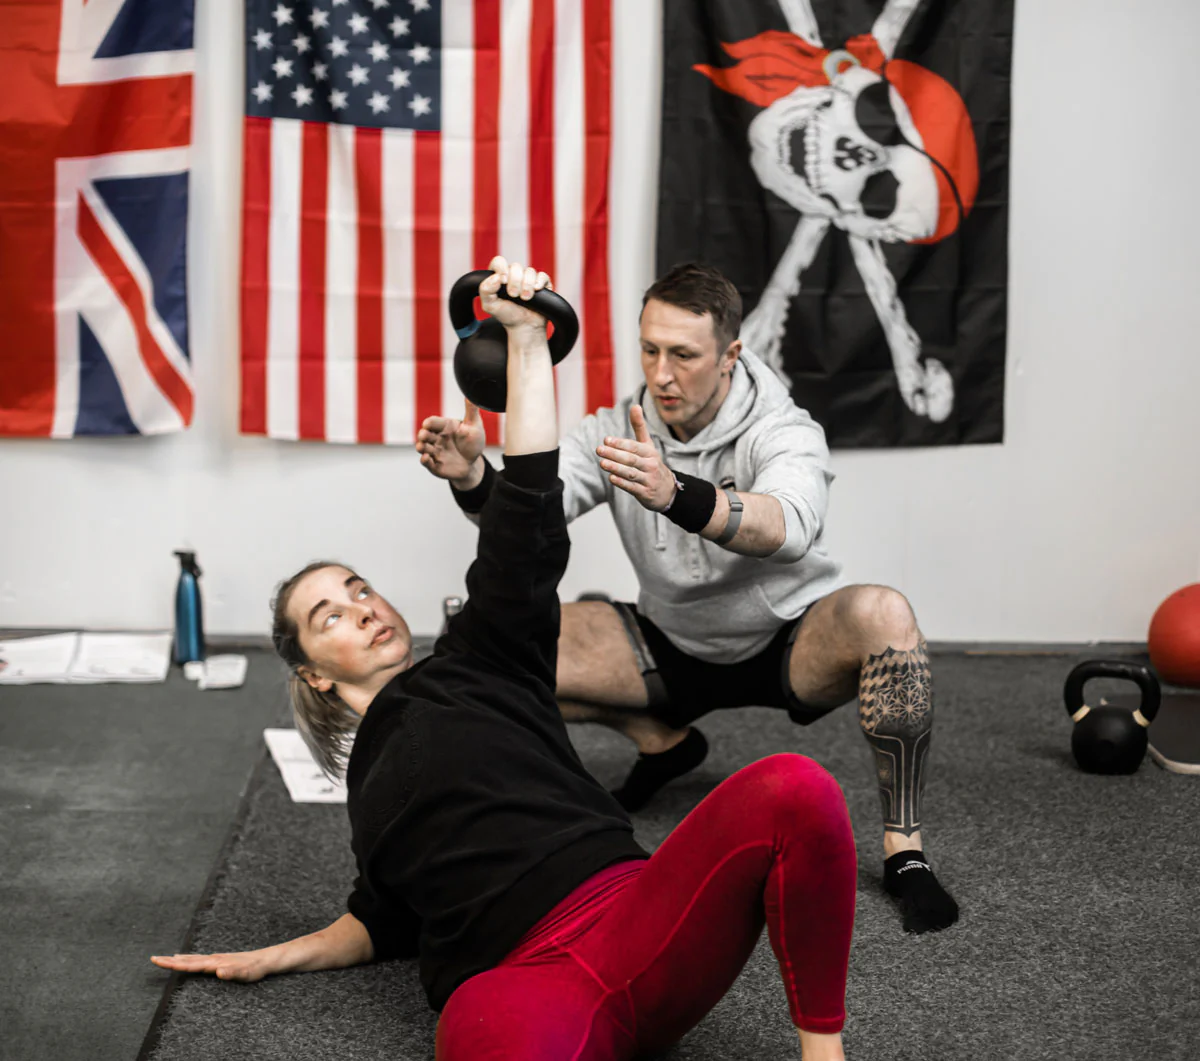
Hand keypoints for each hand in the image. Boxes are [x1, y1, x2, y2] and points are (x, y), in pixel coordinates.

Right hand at [150, 946, 282, 982]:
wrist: (268, 960)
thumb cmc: (257, 968)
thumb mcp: (246, 973)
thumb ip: (232, 972)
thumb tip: (218, 971)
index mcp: (216, 962)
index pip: (190, 964)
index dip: (173, 964)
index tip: (158, 960)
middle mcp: (214, 958)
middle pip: (188, 960)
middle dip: (170, 960)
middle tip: (153, 958)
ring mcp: (218, 958)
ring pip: (194, 958)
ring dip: (179, 959)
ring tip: (166, 958)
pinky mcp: (221, 961)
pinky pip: (201, 960)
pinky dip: (190, 959)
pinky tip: (187, 959)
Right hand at [417, 399, 485, 483]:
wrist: (474, 463)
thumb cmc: (473, 442)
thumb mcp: (474, 426)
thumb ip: (471, 411)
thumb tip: (471, 394)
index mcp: (445, 427)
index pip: (433, 422)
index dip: (429, 423)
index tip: (427, 424)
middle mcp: (437, 438)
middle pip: (425, 435)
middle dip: (423, 435)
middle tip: (423, 435)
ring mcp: (435, 451)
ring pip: (423, 448)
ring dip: (421, 447)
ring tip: (422, 447)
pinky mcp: (435, 465)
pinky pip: (427, 463)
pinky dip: (425, 460)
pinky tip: (426, 458)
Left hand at [478, 256, 552, 333]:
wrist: (524, 326)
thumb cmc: (506, 315)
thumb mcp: (489, 305)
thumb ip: (485, 290)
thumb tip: (496, 277)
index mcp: (500, 276)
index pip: (499, 261)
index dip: (501, 269)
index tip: (503, 282)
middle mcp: (514, 275)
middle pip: (515, 266)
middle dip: (515, 282)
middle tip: (513, 295)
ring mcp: (529, 278)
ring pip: (530, 271)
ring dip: (527, 285)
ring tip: (525, 298)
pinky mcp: (542, 283)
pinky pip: (542, 275)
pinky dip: (539, 282)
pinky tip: (536, 291)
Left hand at [596, 405, 675, 510]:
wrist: (667, 490)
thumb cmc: (652, 464)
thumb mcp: (648, 446)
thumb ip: (639, 427)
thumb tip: (635, 406)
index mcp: (650, 452)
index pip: (634, 446)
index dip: (620, 443)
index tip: (606, 439)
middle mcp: (650, 465)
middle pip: (631, 459)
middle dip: (614, 454)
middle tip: (599, 450)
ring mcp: (648, 480)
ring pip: (631, 473)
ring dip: (616, 468)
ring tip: (602, 463)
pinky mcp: (645, 493)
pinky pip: (632, 487)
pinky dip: (622, 483)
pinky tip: (611, 478)